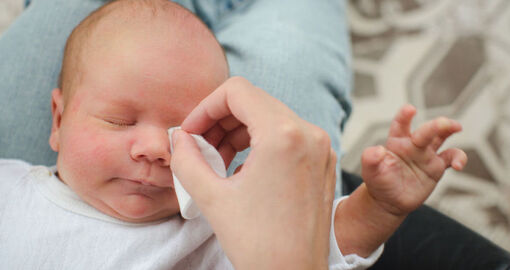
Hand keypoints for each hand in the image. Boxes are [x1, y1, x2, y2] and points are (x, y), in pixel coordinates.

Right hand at [170, 77, 335, 269]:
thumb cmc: (260, 245)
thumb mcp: (211, 198)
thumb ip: (186, 159)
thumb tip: (179, 137)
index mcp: (283, 135)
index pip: (237, 91)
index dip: (205, 107)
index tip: (191, 131)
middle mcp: (309, 134)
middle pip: (254, 102)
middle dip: (220, 121)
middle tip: (200, 147)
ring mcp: (320, 148)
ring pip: (270, 117)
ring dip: (238, 132)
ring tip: (217, 161)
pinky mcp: (322, 162)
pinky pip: (286, 136)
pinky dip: (259, 142)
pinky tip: (241, 169)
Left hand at [361, 104, 466, 215]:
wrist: (389, 200)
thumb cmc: (378, 182)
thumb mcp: (370, 171)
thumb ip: (370, 158)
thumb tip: (378, 149)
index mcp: (396, 141)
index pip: (400, 125)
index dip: (404, 116)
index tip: (410, 109)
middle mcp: (412, 144)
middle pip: (426, 130)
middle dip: (436, 125)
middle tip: (444, 123)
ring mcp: (426, 154)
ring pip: (441, 137)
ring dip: (449, 129)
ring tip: (457, 127)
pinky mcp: (436, 166)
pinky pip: (451, 157)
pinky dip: (459, 158)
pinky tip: (458, 165)